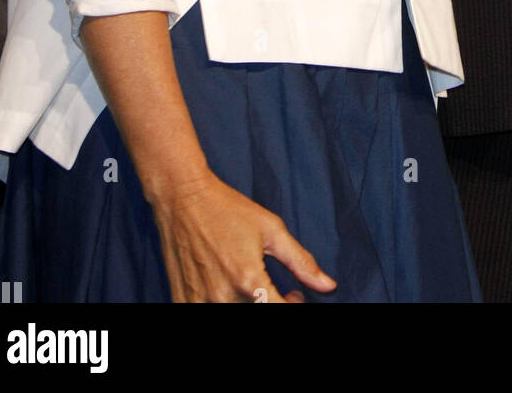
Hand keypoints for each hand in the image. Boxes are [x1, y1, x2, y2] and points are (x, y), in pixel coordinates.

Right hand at [150, 171, 336, 303]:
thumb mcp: (271, 229)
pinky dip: (223, 303)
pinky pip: (206, 312)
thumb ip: (301, 262)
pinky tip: (228, 288)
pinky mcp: (182, 301)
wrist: (183, 199)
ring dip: (249, 306)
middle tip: (276, 290)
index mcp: (249, 281)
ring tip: (252, 288)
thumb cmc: (228, 209)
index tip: (294, 295)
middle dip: (273, 306)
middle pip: (258, 313)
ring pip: (234, 313)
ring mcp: (199, 302)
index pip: (280, 312)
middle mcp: (223, 298)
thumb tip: (328, 286)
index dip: (293, 306)